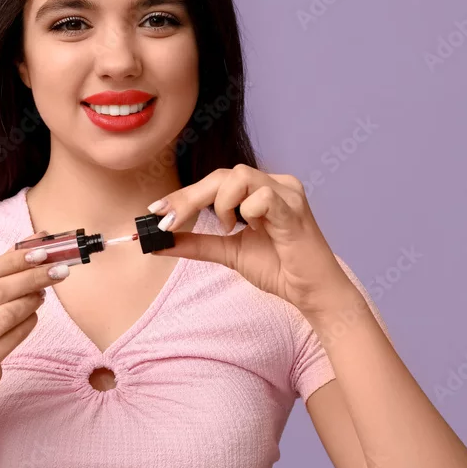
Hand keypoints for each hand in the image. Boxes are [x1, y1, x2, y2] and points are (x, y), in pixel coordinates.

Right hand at [0, 231, 66, 404]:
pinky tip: (34, 315)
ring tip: (43, 293)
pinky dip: (28, 323)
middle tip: (56, 270)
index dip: (11, 260)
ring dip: (30, 300)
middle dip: (29, 277)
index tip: (41, 252)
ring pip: (5, 315)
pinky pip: (11, 337)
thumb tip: (37, 239)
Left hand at [147, 166, 354, 315]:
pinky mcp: (294, 209)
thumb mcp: (228, 252)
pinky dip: (247, 212)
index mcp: (260, 189)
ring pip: (240, 176)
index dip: (184, 194)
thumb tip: (160, 242)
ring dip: (223, 203)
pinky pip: (262, 197)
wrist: (311, 293)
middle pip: (223, 174)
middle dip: (189, 197)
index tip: (155, 211)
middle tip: (167, 220)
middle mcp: (275, 183)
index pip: (216, 180)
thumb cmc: (279, 268)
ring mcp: (287, 193)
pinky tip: (250, 230)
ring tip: (229, 228)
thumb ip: (197, 243)